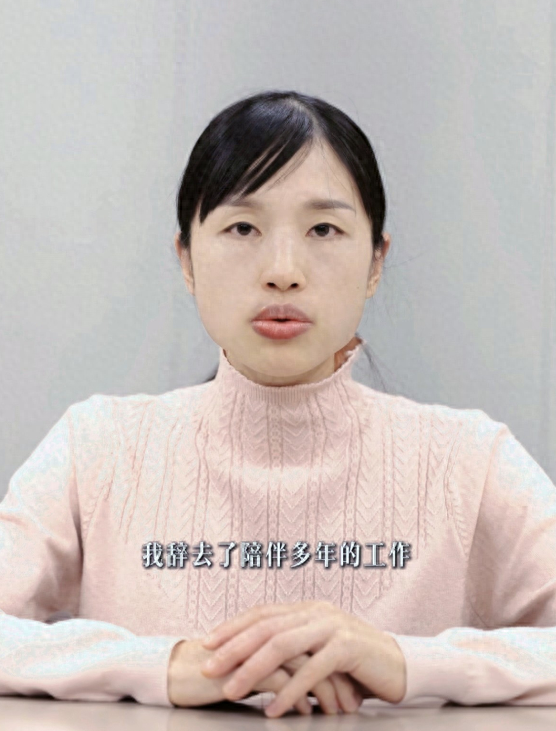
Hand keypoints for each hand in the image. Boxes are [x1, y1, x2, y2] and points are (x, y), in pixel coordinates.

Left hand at [200, 600, 406, 717]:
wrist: (400, 665)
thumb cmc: (354, 662)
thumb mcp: (319, 649)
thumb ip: (292, 647)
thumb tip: (249, 661)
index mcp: (307, 609)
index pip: (262, 614)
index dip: (232, 627)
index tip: (206, 643)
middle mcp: (317, 612)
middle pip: (266, 627)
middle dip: (234, 647)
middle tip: (208, 667)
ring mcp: (333, 627)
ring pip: (284, 644)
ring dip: (254, 669)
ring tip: (233, 690)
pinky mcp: (349, 647)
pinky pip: (313, 669)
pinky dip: (291, 690)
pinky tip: (274, 708)